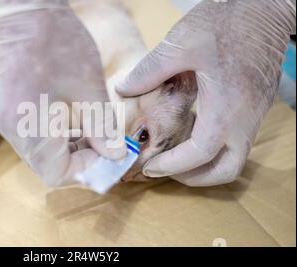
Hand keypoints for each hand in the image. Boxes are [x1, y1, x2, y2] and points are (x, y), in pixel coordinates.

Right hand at [0, 0, 125, 186]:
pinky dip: (62, 140)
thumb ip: (102, 128)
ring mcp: (11, 123)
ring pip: (45, 155)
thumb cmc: (58, 45)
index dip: (89, 171)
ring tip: (100, 135)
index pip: (58, 174)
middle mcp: (15, 133)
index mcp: (30, 129)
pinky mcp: (13, 113)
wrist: (27, 14)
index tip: (113, 158)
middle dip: (84, 163)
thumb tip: (116, 156)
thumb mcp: (89, 89)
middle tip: (110, 148)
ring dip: (74, 152)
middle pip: (50, 167)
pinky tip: (81, 125)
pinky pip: (39, 140)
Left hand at [117, 0, 295, 185]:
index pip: (199, 155)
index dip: (172, 167)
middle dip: (195, 178)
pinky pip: (238, 140)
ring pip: (235, 158)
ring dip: (206, 165)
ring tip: (178, 157)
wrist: (265, 6)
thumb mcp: (180, 44)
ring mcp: (255, 113)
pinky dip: (215, 148)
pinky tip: (194, 133)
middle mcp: (246, 117)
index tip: (150, 168)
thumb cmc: (227, 21)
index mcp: (226, 107)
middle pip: (226, 169)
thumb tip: (123, 89)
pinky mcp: (258, 105)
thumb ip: (149, 71)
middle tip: (167, 171)